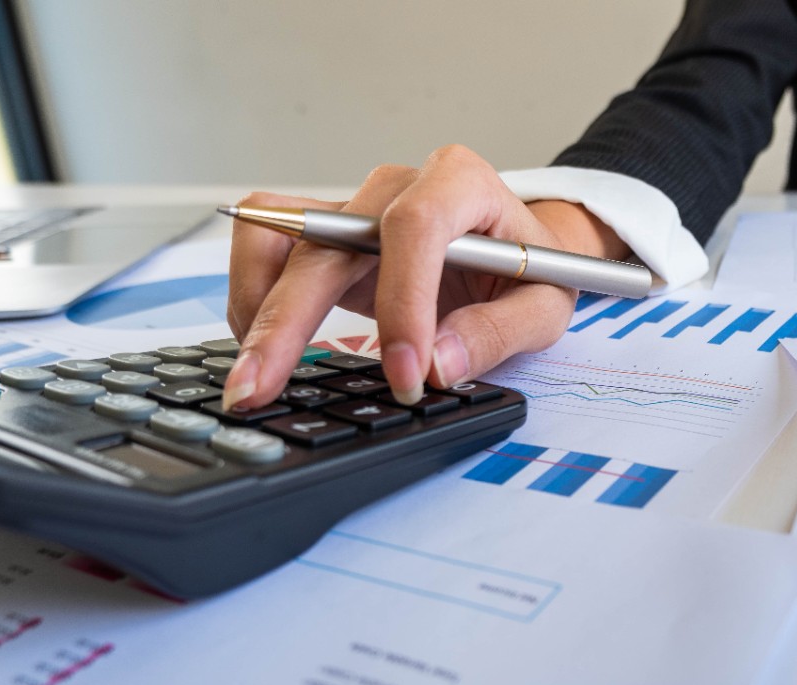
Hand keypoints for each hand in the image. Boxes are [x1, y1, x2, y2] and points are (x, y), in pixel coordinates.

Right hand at [222, 145, 629, 409]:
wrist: (516, 250)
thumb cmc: (531, 272)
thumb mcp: (543, 307)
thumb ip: (498, 332)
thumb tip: (438, 363)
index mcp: (461, 184)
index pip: (415, 229)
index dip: (403, 303)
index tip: (406, 373)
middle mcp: (396, 187)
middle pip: (325, 239)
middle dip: (289, 319)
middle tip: (261, 387)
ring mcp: (353, 208)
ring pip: (276, 233)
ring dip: (255, 303)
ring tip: (253, 373)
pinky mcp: (326, 237)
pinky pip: (269, 248)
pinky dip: (255, 297)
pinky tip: (265, 348)